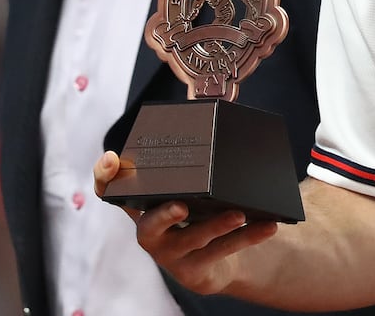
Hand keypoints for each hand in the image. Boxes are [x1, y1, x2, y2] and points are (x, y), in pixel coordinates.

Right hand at [93, 150, 276, 295]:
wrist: (214, 259)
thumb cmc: (199, 210)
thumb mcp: (194, 183)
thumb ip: (198, 153)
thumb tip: (222, 104)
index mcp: (145, 203)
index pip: (112, 190)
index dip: (107, 176)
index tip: (112, 158)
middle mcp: (151, 230)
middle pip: (148, 225)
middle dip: (164, 215)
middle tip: (182, 204)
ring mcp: (171, 253)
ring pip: (192, 241)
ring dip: (216, 227)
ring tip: (238, 213)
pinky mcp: (193, 271)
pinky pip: (222, 254)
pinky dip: (246, 238)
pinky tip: (267, 226)